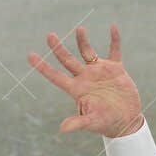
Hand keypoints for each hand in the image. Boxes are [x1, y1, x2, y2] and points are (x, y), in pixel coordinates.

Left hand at [27, 24, 144, 136]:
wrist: (126, 120)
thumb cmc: (106, 123)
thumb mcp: (92, 122)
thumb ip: (78, 122)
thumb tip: (62, 129)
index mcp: (76, 89)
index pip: (55, 76)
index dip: (43, 67)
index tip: (30, 56)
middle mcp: (84, 77)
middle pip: (67, 60)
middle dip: (58, 48)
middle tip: (49, 35)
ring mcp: (99, 71)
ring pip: (87, 52)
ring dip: (83, 41)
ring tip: (80, 29)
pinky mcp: (115, 69)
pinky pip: (114, 51)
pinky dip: (114, 40)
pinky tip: (113, 27)